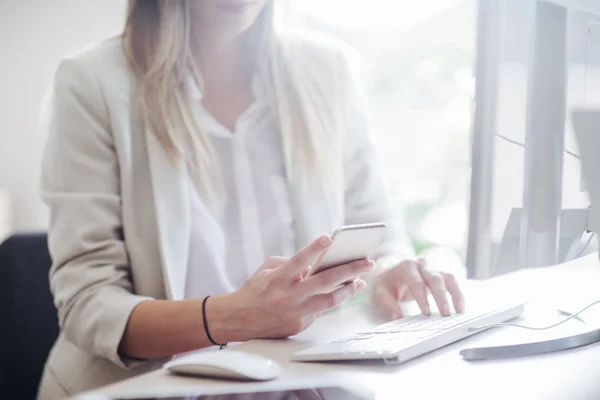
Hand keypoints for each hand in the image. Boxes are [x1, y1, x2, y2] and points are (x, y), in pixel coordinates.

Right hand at [225, 235, 374, 339]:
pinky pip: (319, 310)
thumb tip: (315, 262)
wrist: (239, 319)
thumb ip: (290, 263)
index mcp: (278, 278)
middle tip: (368, 262)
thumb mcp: (267, 269)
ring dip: (349, 290)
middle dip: (350, 270)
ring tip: (361, 281)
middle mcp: (289, 296)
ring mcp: (296, 312)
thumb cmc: (256, 289)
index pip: (299, 260)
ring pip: (330, 300)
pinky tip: (340, 293)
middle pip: (325, 281)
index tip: (329, 237)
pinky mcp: (299, 324)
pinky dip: (330, 300)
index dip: (314, 248)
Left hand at [372, 259, 464, 317]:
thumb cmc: (386, 282)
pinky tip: (460, 308)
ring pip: (448, 277)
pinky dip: (458, 294)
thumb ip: (388, 303)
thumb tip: (399, 316)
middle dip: (441, 297)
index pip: (416, 281)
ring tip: (459, 311)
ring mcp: (432, 268)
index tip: (426, 313)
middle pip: (434, 278)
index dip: (422, 297)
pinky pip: (452, 282)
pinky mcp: (440, 275)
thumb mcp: (380, 291)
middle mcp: (421, 264)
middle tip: (445, 314)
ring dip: (455, 294)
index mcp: (406, 266)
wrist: (391, 269)